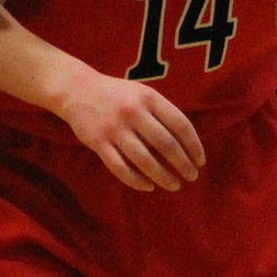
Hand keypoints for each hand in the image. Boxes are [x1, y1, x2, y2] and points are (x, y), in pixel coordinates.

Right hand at [53, 69, 205, 191]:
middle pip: (166, 144)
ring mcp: (114, 128)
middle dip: (183, 164)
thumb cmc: (117, 94)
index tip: (200, 161)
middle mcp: (132, 112)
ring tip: (174, 185)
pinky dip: (136, 181)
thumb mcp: (142, 94)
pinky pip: (120, 168)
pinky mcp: (98, 142)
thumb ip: (162, 114)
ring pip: (145, 160)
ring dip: (163, 177)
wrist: (76, 89)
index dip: (194, 146)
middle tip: (192, 176)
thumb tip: (187, 145)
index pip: (180, 125)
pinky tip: (148, 187)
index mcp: (148, 98)